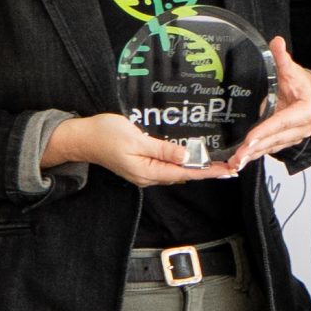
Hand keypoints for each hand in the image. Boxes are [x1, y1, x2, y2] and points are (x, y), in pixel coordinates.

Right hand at [49, 112, 234, 187]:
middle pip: (183, 174)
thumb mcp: (136, 138)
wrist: (81, 138)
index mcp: (148, 171)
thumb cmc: (105, 135)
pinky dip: (182, 162)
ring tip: (216, 163)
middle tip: (230, 165)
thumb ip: (163, 149)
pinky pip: (166, 166)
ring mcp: (143, 172)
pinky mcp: (140, 166)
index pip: (184, 172)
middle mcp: (147, 176)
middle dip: (206, 170)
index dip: (208, 171)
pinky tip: (191, 157)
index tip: (227, 171)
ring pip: (175, 171)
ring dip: (195, 167)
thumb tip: (187, 156)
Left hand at [227, 37, 310, 168]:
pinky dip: (254, 155)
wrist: (310, 95)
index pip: (282, 122)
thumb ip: (282, 58)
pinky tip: (240, 161)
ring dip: (252, 156)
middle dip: (254, 148)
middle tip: (237, 156)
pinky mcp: (284, 142)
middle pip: (274, 139)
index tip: (250, 138)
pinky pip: (268, 149)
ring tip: (235, 162)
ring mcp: (293, 137)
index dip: (266, 130)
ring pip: (270, 147)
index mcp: (305, 112)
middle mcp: (301, 129)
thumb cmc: (300, 84)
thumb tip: (276, 42)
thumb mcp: (292, 69)